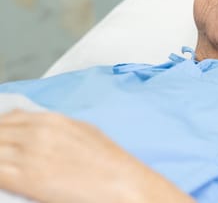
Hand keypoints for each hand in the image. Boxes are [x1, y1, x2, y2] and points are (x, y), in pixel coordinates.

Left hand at [0, 110, 193, 202]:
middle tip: (7, 156)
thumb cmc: (110, 164)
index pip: (9, 118)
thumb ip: (55, 129)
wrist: (122, 183)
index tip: (5, 141)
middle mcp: (37, 133)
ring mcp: (29, 155)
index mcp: (52, 120)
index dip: (3, 130)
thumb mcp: (84, 133)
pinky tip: (6, 178)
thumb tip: (34, 131)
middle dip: (0, 142)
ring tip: (8, 168)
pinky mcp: (25, 178)